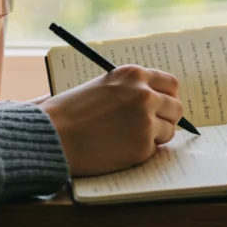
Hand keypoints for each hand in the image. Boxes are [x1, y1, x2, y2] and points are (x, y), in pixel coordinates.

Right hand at [38, 65, 182, 176]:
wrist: (51, 135)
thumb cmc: (67, 112)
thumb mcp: (100, 87)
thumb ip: (128, 90)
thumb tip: (154, 97)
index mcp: (133, 75)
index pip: (170, 84)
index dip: (167, 97)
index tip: (163, 106)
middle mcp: (144, 94)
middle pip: (175, 107)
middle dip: (166, 118)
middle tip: (152, 126)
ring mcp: (146, 121)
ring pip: (168, 130)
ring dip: (154, 137)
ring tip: (127, 139)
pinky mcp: (142, 146)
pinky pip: (153, 149)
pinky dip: (140, 152)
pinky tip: (118, 149)